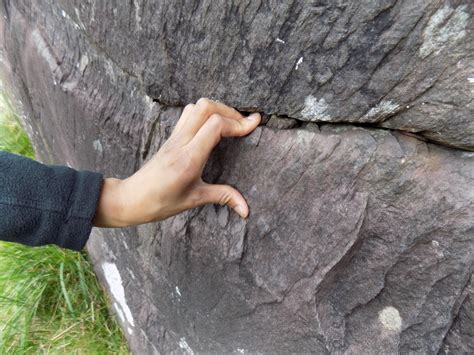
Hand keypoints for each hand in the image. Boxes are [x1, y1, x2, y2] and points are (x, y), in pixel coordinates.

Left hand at [93, 98, 260, 227]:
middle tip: (244, 124)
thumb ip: (222, 197)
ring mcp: (174, 137)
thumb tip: (246, 209)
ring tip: (230, 123)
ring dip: (217, 109)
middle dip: (230, 111)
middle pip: (206, 107)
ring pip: (196, 107)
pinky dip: (205, 113)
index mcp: (189, 158)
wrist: (130, 198)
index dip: (238, 123)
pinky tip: (213, 127)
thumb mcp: (194, 200)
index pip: (215, 125)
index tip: (254, 125)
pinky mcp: (170, 137)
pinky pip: (188, 114)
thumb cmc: (160, 202)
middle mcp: (181, 142)